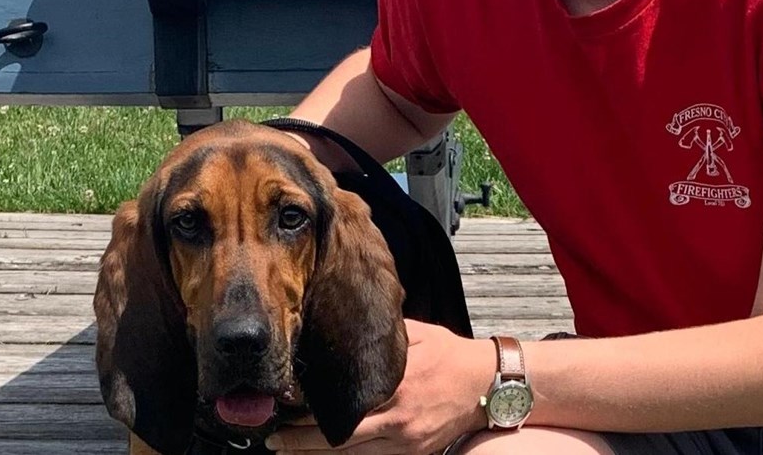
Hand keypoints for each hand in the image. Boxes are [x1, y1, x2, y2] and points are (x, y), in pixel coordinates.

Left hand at [266, 319, 491, 453]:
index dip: (311, 408)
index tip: (285, 405)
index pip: (344, 400)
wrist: (489, 385)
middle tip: (273, 437)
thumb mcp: (417, 334)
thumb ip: (382, 334)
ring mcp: (407, 440)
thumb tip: (345, 321)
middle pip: (340, 436)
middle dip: (302, 440)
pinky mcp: (414, 454)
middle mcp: (400, 416)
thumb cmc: (450, 355)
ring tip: (285, 450)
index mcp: (397, 383)